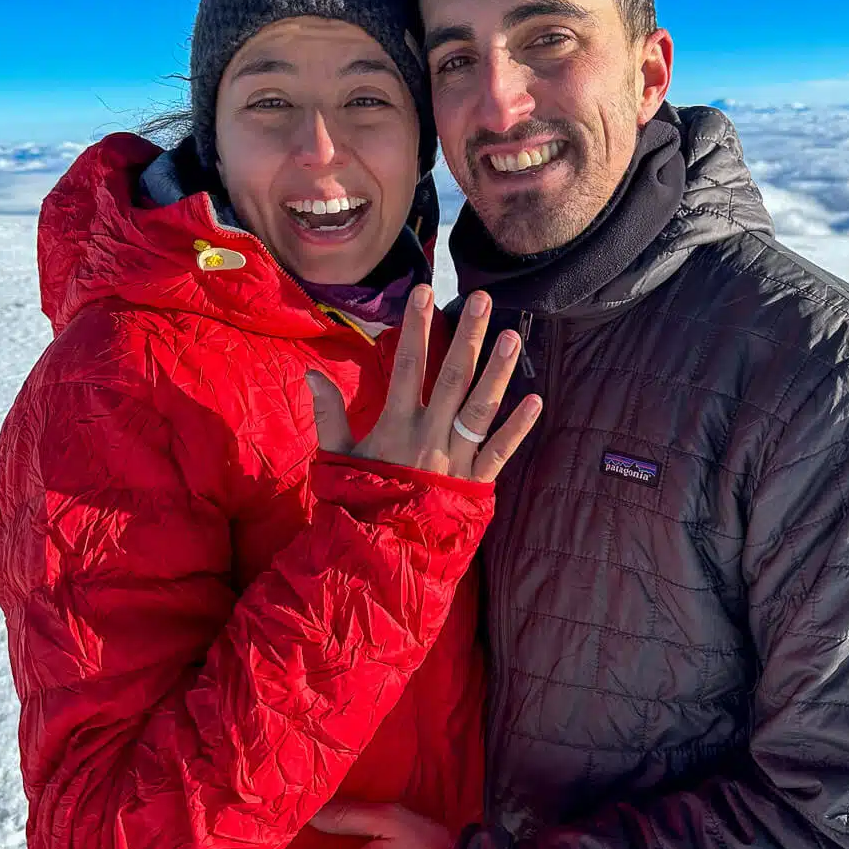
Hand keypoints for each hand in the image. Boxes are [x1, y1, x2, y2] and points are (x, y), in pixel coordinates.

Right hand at [308, 285, 540, 481]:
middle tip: (482, 299)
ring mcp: (456, 459)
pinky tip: (536, 400)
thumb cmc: (357, 503)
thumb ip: (328, 414)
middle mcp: (430, 436)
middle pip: (453, 377)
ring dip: (498, 371)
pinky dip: (519, 427)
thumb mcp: (336, 458)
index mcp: (396, 426)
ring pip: (481, 408)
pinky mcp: (475, 482)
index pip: (408, 365)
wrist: (380, 556)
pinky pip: (500, 451)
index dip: (415, 326)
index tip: (424, 292)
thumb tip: (311, 372)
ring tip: (512, 336)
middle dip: (467, 335)